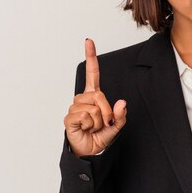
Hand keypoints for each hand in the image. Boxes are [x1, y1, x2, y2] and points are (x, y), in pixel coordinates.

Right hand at [63, 38, 126, 156]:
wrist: (91, 151)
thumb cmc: (101, 135)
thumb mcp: (117, 124)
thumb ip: (121, 114)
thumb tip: (122, 102)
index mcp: (94, 96)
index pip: (92, 73)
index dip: (91, 57)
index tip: (88, 41)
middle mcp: (83, 99)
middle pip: (99, 95)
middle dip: (107, 111)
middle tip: (104, 122)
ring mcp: (75, 108)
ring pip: (93, 108)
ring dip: (98, 121)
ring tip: (93, 127)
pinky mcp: (69, 118)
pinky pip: (84, 116)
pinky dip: (90, 125)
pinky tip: (86, 129)